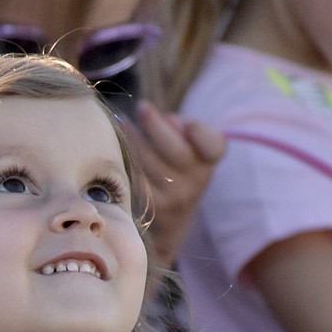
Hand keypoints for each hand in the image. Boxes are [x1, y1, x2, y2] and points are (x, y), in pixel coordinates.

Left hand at [125, 100, 224, 268]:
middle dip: (156, 126)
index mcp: (209, 163)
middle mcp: (196, 183)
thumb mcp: (190, 149)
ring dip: (134, 140)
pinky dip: (126, 160)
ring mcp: (173, 199)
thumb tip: (166, 120)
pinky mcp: (151, 208)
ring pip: (150, 163)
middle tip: (141, 107)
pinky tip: (118, 146)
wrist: (172, 224)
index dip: (199, 132)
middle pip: (176, 151)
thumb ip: (182, 130)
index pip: (213, 147)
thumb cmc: (177, 170)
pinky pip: (136, 178)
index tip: (186, 122)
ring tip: (124, 123)